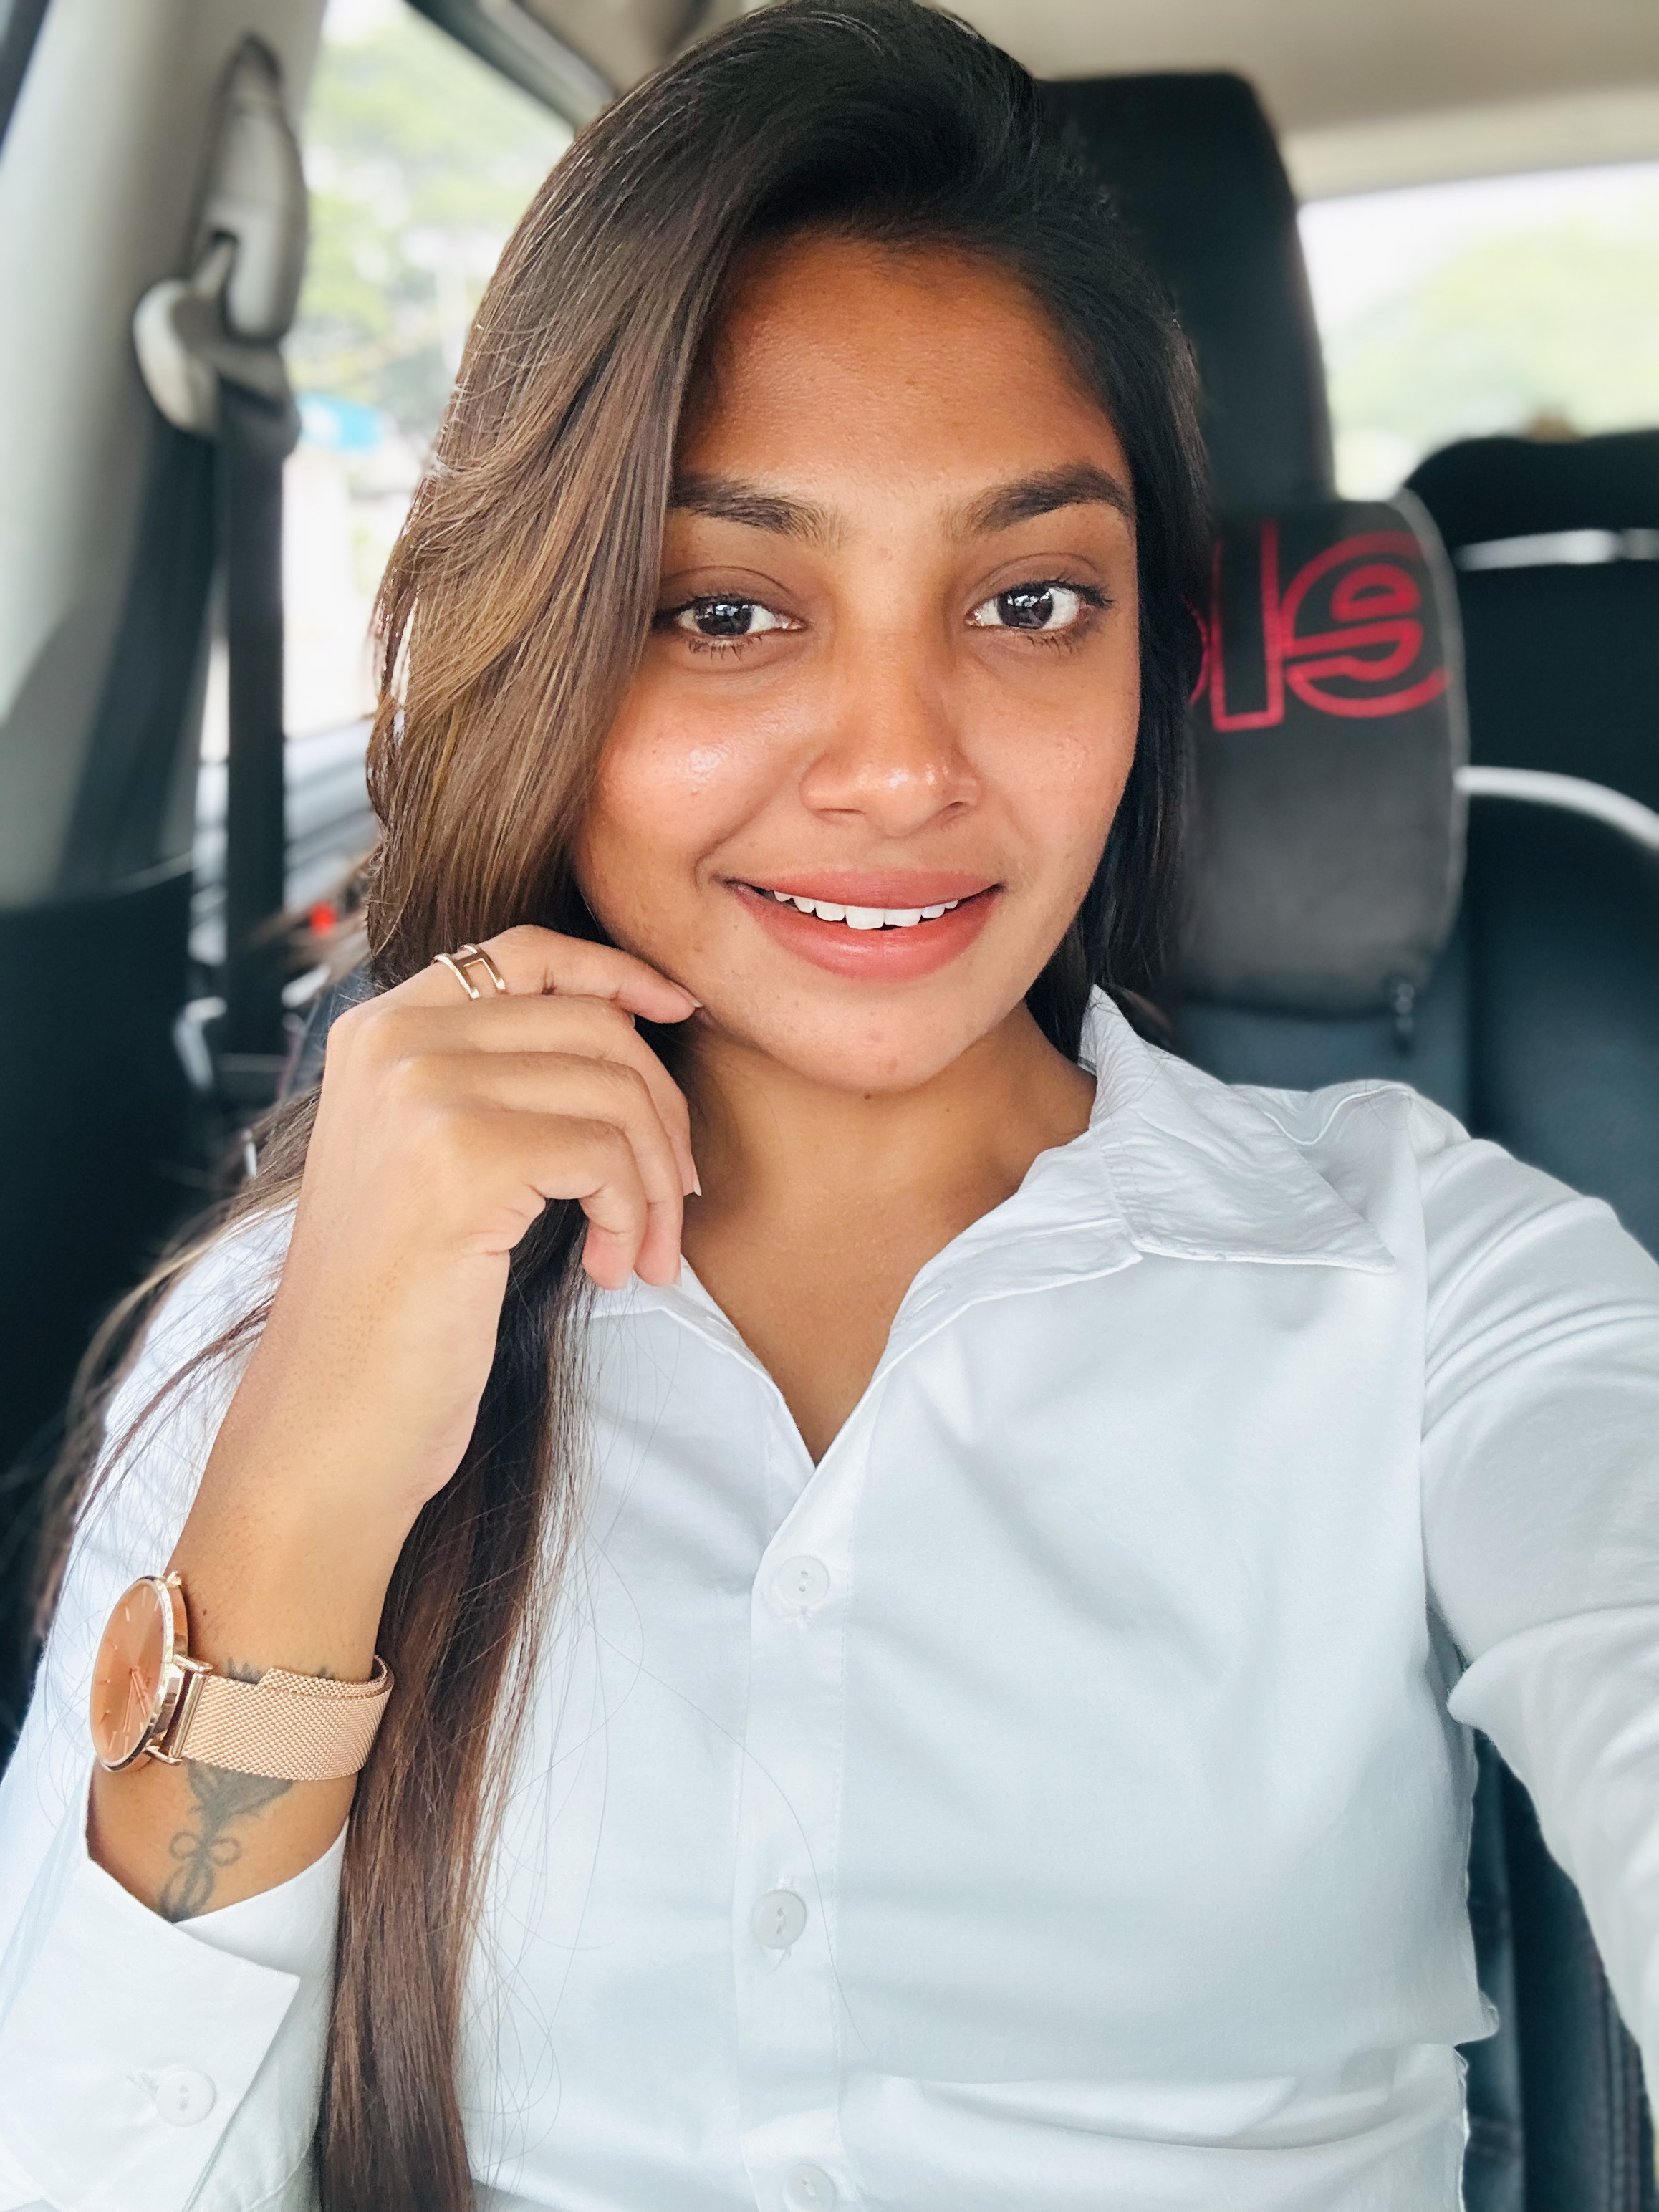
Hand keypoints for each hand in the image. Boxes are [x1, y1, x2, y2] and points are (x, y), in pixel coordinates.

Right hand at [209, 926, 700, 1548]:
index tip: (677, 1009)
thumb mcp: (431, 1161)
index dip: (616, 973)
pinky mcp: (462, 1159)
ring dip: (656, 1183)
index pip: (523, 952)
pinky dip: (630, 1217)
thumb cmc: (394, 1307)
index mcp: (376, 1031)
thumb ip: (493, 1081)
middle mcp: (391, 1042)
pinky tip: (605, 1271)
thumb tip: (627, 1022)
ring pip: (616, 1091)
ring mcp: (422, 1094)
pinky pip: (608, 1155)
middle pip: (593, 1026)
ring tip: (640, 1251)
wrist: (331, 1418)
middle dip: (661, 1115)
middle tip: (671, 1201)